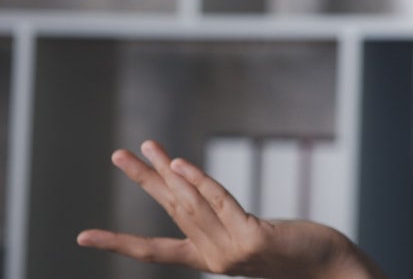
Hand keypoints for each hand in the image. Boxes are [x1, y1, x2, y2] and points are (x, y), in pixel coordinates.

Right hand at [77, 140, 384, 278]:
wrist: (329, 269)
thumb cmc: (295, 256)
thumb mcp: (251, 241)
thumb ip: (226, 227)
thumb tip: (201, 201)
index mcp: (209, 260)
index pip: (155, 252)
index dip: (118, 243)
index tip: (82, 237)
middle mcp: (215, 257)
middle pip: (170, 210)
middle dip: (142, 180)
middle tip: (116, 154)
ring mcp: (233, 249)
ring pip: (191, 203)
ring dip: (166, 171)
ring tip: (145, 146)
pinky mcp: (254, 237)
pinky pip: (221, 203)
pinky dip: (200, 182)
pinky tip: (180, 163)